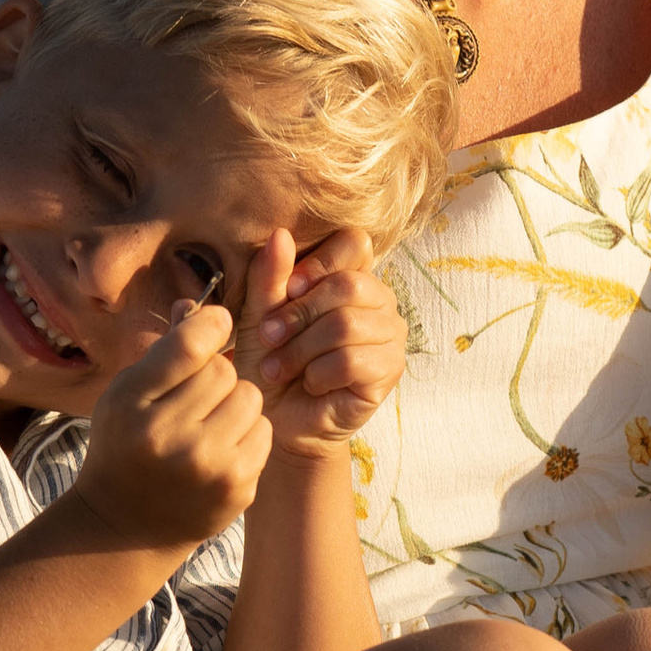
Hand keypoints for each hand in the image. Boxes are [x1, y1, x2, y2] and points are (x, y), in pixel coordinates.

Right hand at [72, 298, 270, 549]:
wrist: (126, 527)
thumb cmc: (126, 446)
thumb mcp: (127, 395)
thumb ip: (163, 352)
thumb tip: (197, 305)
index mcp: (132, 404)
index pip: (190, 343)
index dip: (211, 323)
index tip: (216, 324)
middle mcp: (168, 437)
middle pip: (225, 370)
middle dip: (216, 374)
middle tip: (197, 395)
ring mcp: (206, 467)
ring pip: (251, 398)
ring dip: (236, 402)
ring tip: (209, 421)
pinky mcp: (236, 488)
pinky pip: (263, 431)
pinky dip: (248, 432)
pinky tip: (221, 448)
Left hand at [245, 227, 405, 452]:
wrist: (277, 416)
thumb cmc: (270, 358)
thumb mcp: (260, 312)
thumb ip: (270, 275)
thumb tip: (280, 234)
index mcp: (352, 275)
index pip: (355, 243)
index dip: (317, 265)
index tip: (287, 291)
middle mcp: (380, 300)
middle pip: (349, 285)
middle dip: (300, 314)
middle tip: (270, 337)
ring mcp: (391, 335)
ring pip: (347, 325)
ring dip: (302, 349)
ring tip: (280, 367)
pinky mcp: (390, 371)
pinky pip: (352, 360)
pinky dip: (319, 374)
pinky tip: (311, 384)